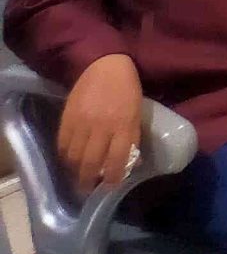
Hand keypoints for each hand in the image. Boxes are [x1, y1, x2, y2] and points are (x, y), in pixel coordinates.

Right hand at [58, 53, 142, 193]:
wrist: (105, 65)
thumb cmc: (127, 89)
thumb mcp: (136, 112)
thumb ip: (132, 137)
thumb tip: (132, 162)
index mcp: (124, 124)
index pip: (118, 158)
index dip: (114, 177)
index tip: (111, 186)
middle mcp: (101, 126)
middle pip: (91, 163)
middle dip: (89, 181)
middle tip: (88, 188)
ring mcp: (81, 123)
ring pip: (74, 158)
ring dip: (74, 172)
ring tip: (77, 177)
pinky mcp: (66, 118)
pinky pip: (62, 145)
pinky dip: (64, 157)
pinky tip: (68, 161)